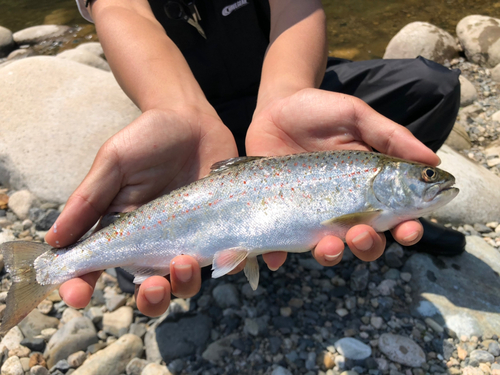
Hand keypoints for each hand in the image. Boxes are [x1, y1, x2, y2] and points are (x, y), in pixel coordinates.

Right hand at [45, 108, 237, 315]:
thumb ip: (88, 200)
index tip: (77, 295)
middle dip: (149, 299)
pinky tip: (224, 254)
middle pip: (148, 291)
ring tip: (184, 261)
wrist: (193, 120)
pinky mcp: (217, 232)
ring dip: (182, 284)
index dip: (82, 288)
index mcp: (120, 230)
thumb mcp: (114, 163)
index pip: (96, 269)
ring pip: (184, 284)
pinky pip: (222, 261)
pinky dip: (223, 265)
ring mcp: (187, 240)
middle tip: (151, 285)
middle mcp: (153, 243)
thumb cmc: (148, 139)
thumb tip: (54, 241)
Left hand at [245, 88, 440, 269]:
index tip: (408, 229)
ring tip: (329, 244)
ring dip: (332, 254)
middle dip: (368, 245)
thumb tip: (434, 160)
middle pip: (365, 240)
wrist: (276, 108)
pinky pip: (281, 244)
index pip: (395, 216)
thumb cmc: (320, 112)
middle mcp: (343, 206)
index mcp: (368, 187)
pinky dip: (279, 256)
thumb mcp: (356, 117)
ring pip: (329, 248)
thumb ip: (391, 137)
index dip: (407, 228)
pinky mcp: (283, 214)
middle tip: (362, 231)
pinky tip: (276, 258)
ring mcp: (312, 213)